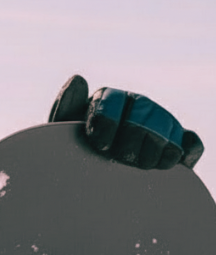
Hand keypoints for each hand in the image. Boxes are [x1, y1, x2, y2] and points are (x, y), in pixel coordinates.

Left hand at [48, 74, 203, 169]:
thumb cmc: (74, 150)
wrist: (91, 175)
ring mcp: (161, 122)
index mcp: (109, 98)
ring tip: (134, 166)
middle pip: (143, 120)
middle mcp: (138, 104)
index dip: (106, 124)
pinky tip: (164, 165)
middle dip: (128, 146)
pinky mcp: (180, 142)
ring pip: (166, 134)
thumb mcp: (63, 129)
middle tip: (117, 159)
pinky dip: (181, 155)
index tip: (99, 145)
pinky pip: (191, 144)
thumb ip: (67, 105)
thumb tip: (78, 78)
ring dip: (150, 155)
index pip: (113, 101)